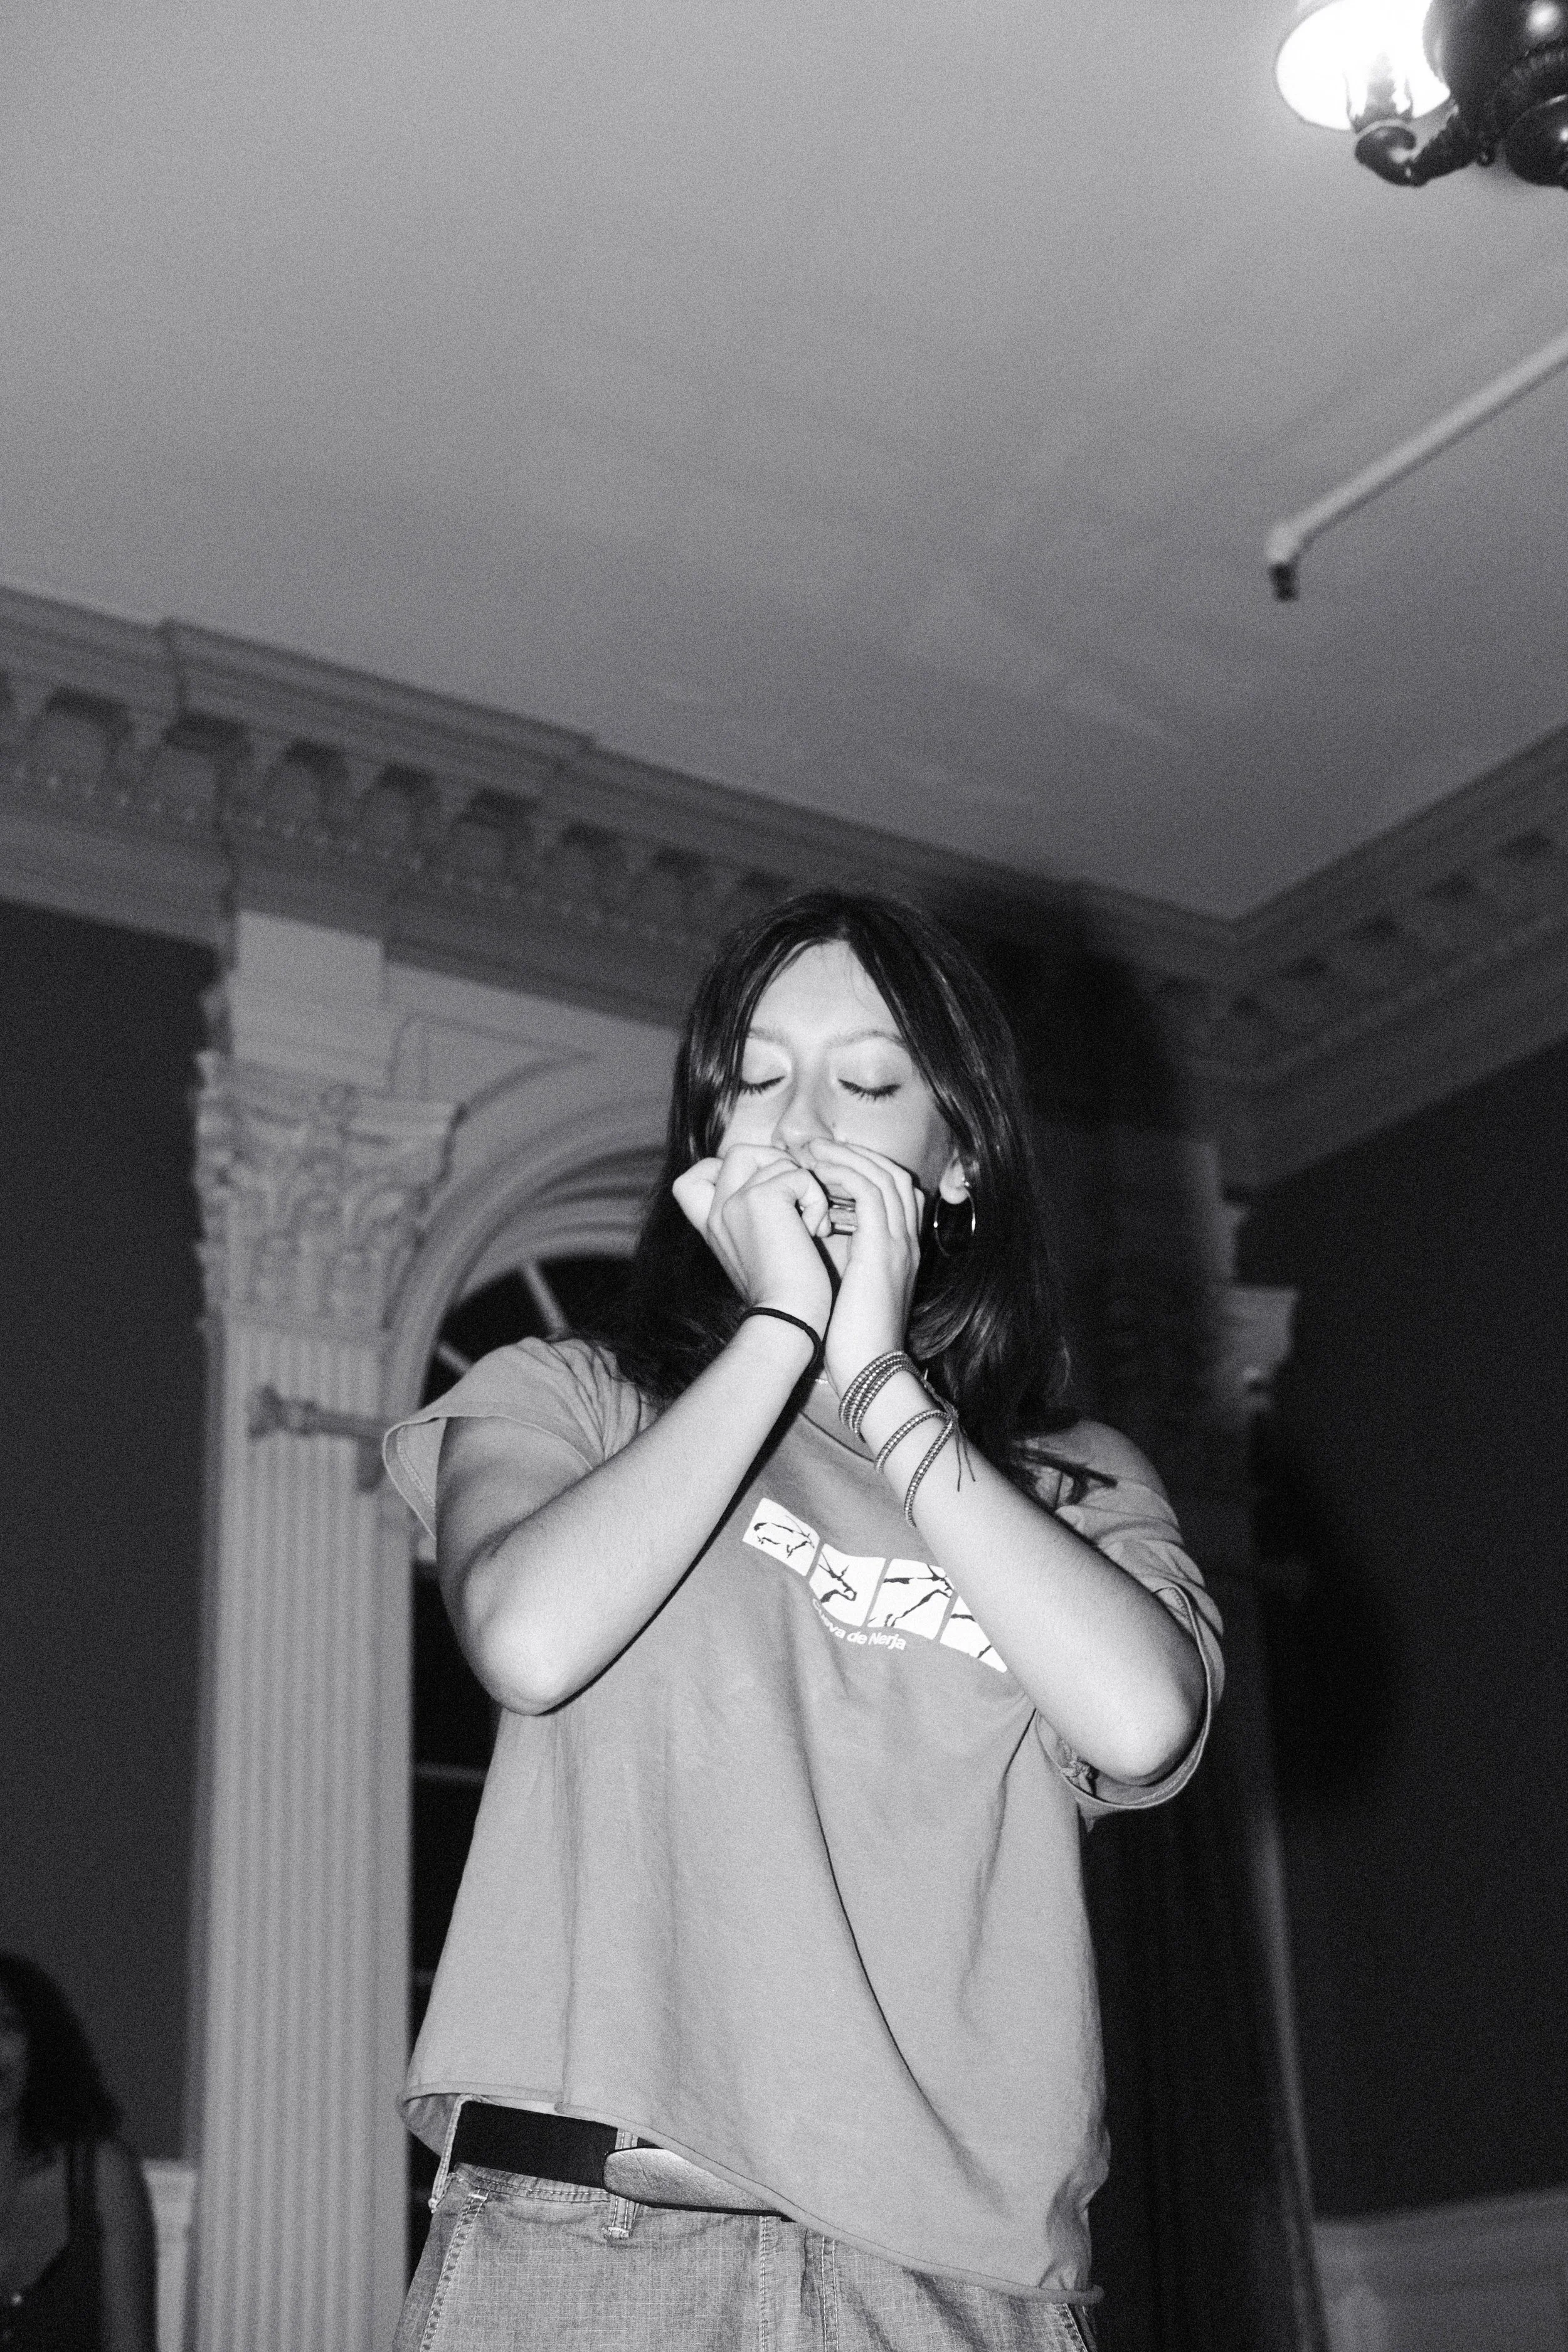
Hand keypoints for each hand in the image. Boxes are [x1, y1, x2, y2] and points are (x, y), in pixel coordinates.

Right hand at [672, 1145, 833, 1336]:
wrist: (788, 1319)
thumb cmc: (784, 1295)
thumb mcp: (756, 1253)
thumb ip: (754, 1220)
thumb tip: (784, 1184)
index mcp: (711, 1225)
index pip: (690, 1179)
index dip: (723, 1171)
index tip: (758, 1194)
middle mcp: (717, 1210)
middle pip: (739, 1152)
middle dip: (777, 1166)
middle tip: (797, 1202)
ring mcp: (735, 1201)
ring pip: (775, 1159)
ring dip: (804, 1186)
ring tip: (810, 1224)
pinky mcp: (762, 1199)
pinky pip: (800, 1175)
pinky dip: (817, 1199)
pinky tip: (816, 1231)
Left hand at [797, 1139, 923, 1392]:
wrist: (869, 1372)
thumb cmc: (851, 1340)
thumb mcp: (849, 1291)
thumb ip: (841, 1261)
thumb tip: (812, 1237)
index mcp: (900, 1251)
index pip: (895, 1192)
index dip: (863, 1170)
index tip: (825, 1165)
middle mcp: (906, 1241)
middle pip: (894, 1176)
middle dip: (855, 1155)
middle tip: (816, 1147)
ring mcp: (899, 1243)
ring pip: (883, 1176)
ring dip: (846, 1157)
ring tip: (812, 1151)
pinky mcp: (882, 1249)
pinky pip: (869, 1191)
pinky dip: (844, 1174)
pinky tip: (816, 1173)